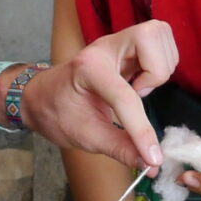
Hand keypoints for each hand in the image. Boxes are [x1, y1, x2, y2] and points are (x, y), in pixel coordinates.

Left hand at [20, 20, 176, 167]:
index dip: (142, 130)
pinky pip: (158, 42)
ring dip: (160, 67)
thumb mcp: (85, 137)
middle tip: (140, 94)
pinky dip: (160, 63)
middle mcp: (104, 48)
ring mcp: (116, 43)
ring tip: (138, 90)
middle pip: (150, 36)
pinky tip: (140, 83)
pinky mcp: (126, 45)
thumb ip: (120, 149)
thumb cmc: (56, 113)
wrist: (39, 96)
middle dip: (157, 70)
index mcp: (88, 69)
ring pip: (158, 35)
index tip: (153, 157)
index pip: (125, 97)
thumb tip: (150, 164)